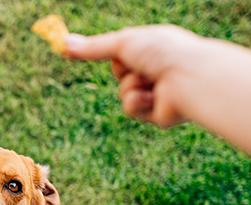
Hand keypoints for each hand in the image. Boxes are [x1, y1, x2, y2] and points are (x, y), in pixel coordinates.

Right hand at [62, 25, 212, 126]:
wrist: (188, 78)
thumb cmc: (162, 52)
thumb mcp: (122, 44)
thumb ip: (93, 47)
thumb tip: (62, 42)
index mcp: (155, 48)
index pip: (124, 53)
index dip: (114, 54)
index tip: (88, 53)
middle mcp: (158, 69)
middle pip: (121, 74)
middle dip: (123, 71)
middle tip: (136, 65)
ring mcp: (160, 92)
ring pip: (124, 93)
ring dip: (130, 87)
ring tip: (150, 81)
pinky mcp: (160, 114)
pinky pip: (133, 110)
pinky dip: (137, 103)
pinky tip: (152, 97)